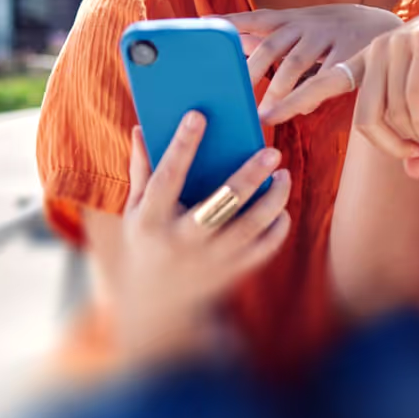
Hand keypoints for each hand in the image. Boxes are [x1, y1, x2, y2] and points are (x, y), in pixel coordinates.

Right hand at [97, 111, 293, 360]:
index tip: (198, 115)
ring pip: (250, 228)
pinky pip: (262, 250)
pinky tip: (281, 207)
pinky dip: (276, 229)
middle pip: (220, 205)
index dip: (181, 146)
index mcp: (151, 221)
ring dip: (272, 200)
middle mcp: (181, 242)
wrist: (156, 302)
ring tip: (283, 175)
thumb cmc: (147, 240)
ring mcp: (209, 261)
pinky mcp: (230, 273)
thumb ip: (141, 169)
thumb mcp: (135, 209)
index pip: (166, 178)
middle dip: (248, 177)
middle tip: (272, 152)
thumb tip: (141, 127)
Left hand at [228, 4, 404, 110]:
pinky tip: (298, 111)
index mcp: (295, 19)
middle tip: (233, 94)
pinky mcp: (352, 52)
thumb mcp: (305, 28)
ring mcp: (331, 36)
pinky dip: (310, 95)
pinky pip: (325, 77)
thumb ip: (272, 37)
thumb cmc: (335, 33)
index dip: (233, 21)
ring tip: (264, 114)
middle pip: (272, 45)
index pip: (258, 18)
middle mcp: (309, 23)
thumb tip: (235, 42)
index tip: (205, 24)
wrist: (389, 28)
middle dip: (251, 70)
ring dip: (277, 90)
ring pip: (296, 63)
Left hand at [265, 0, 418, 175]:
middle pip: (364, 118)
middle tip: (417, 159)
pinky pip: (414, 99)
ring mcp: (397, 45)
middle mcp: (376, 50)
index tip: (267, 117)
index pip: (324, 84)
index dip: (294, 98)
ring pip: (392, 113)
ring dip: (418, 140)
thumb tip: (412, 174)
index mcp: (368, 61)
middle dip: (391, 148)